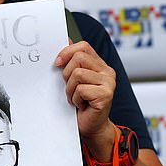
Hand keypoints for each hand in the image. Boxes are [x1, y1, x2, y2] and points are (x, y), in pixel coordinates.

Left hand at [55, 40, 116, 157]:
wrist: (92, 127)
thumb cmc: (82, 104)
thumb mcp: (75, 79)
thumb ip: (73, 60)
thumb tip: (67, 39)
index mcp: (101, 65)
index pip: (84, 46)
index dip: (67, 52)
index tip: (57, 63)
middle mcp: (107, 72)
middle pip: (78, 58)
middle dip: (66, 74)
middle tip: (70, 88)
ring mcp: (108, 83)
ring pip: (77, 74)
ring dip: (70, 89)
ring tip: (75, 98)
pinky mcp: (105, 95)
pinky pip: (81, 89)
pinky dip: (76, 99)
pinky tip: (81, 105)